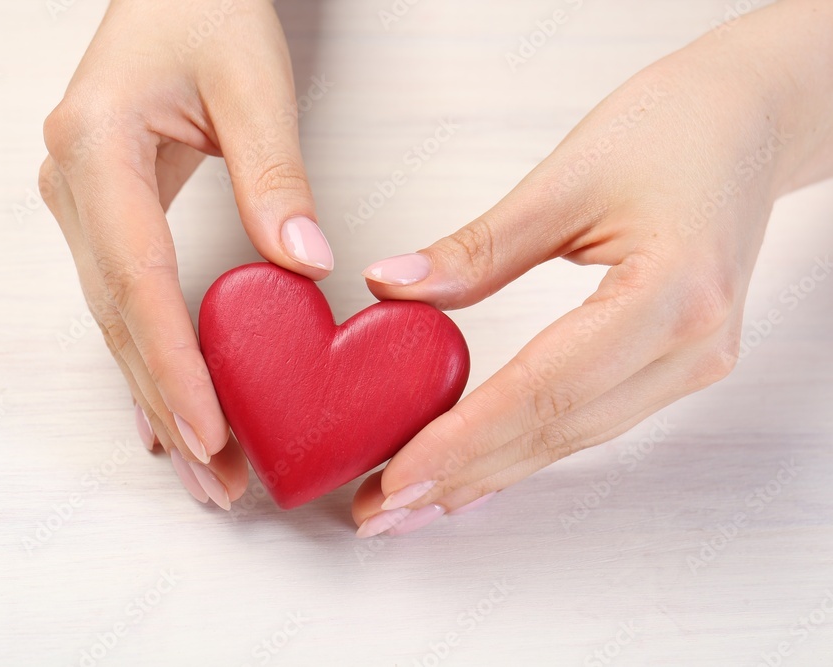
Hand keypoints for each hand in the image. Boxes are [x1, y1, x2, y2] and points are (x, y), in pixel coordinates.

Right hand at [40, 0, 332, 508]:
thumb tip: (304, 264)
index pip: (137, 278)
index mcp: (96, 146)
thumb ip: (273, 173)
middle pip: (121, 317)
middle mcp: (72, 183)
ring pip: (118, 321)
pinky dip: (152, 359)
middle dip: (171, 403)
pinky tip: (171, 410)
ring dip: (160, 396)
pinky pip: (125, 301)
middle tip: (218, 481)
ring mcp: (80, 202)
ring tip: (204, 470)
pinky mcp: (104, 213)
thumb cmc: (205, 9)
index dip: (174, 363)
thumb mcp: (251, 81)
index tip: (212, 431)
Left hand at [351, 0, 832, 536]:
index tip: (397, 473)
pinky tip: (478, 471)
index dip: (464, 438)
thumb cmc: (673, 128)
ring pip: (571, 438)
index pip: (544, 389)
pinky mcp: (676, 364)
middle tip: (382, 509)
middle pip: (555, 430)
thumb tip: (393, 289)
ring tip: (413, 502)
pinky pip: (589, 420)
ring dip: (488, 474)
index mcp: (670, 294)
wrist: (748, 120)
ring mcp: (691, 363)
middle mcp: (691, 346)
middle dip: (462, 475)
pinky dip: (526, 448)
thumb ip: (476, 248)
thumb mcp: (564, 179)